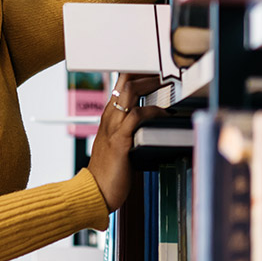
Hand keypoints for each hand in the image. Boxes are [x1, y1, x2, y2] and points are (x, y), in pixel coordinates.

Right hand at [85, 74, 167, 210]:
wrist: (95, 192)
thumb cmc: (110, 172)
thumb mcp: (118, 144)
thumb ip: (130, 131)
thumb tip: (152, 123)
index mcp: (108, 117)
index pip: (120, 83)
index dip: (137, 72)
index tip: (155, 68)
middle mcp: (109, 118)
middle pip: (123, 80)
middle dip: (144, 71)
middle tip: (163, 69)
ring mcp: (113, 128)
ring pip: (129, 92)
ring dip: (150, 84)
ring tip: (166, 83)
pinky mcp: (121, 141)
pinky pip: (137, 116)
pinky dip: (152, 111)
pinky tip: (164, 113)